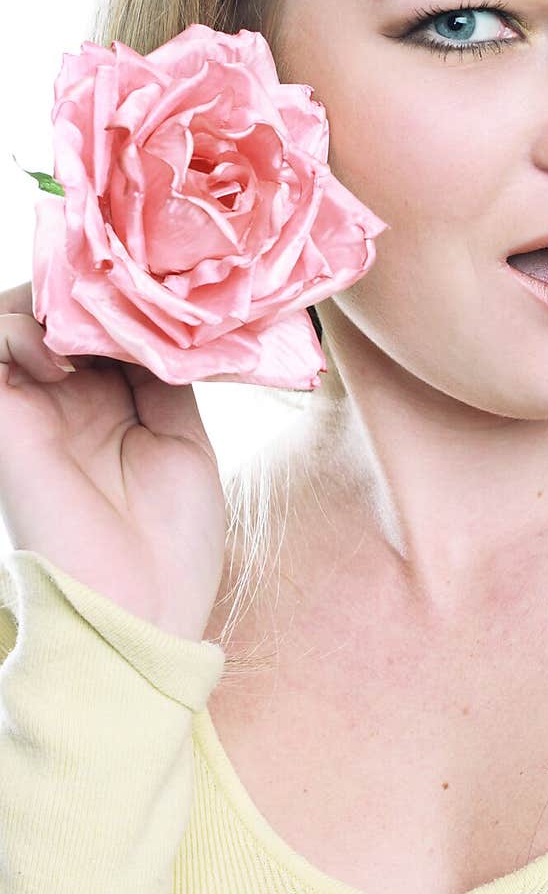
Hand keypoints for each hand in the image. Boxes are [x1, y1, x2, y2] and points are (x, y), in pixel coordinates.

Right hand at [0, 282, 227, 641]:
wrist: (142, 610)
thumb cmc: (173, 543)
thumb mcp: (184, 441)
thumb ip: (163, 376)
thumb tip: (158, 320)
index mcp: (112, 406)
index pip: (102, 326)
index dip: (122, 296)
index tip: (155, 283)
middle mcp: (68, 400)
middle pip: (58, 312)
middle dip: (87, 288)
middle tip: (119, 290)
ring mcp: (34, 408)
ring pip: (16, 319)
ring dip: (53, 304)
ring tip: (89, 329)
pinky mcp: (5, 421)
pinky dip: (19, 330)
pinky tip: (60, 356)